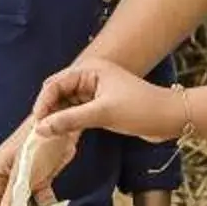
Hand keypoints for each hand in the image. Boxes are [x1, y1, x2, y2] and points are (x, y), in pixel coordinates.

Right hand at [29, 59, 182, 144]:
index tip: (36, 123)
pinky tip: (62, 135)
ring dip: (57, 117)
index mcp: (90, 70)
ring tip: (48, 135)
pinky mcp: (101, 105)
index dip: (43, 103)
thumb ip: (70, 120)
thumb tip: (40, 128)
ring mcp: (95, 91)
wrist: (170, 118)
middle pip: (58, 93)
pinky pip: (76, 112)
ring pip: (66, 104)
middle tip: (39, 131)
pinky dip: (68, 122)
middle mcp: (90, 77)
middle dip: (48, 110)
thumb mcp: (103, 114)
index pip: (55, 83)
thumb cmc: (141, 110)